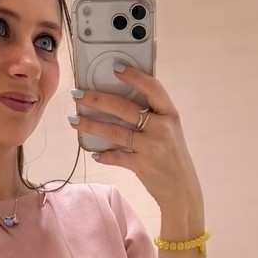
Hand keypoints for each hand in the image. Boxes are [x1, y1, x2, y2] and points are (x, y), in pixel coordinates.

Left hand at [71, 64, 202, 229]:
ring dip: (91, 125)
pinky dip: (104, 155)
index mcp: (170, 114)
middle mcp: (162, 128)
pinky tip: (94, 153)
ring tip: (74, 120)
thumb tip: (120, 100)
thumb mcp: (170, 130)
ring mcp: (152, 147)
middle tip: (78, 94)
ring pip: (115, 132)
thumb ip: (153, 115)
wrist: (183, 190)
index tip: (115, 67)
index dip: (134, 76)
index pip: (152, 88)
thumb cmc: (173, 156)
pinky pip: (117, 157)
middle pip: (125, 108)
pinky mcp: (142, 165)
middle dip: (97, 99)